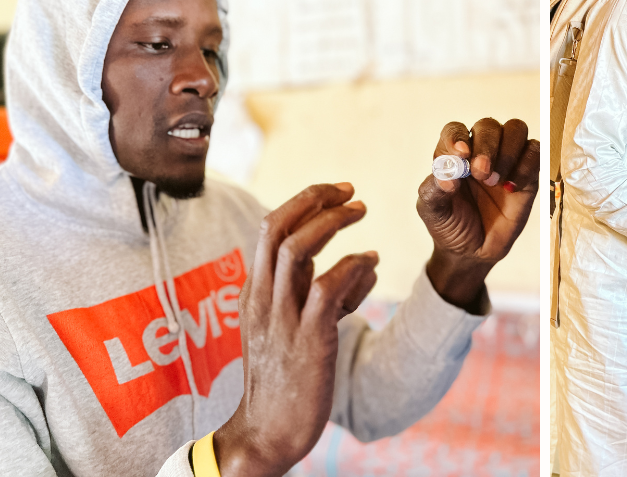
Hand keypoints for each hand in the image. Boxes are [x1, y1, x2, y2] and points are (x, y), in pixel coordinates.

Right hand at [215, 183, 377, 476]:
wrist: (264, 435)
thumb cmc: (283, 381)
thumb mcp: (291, 327)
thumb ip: (320, 293)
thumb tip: (364, 263)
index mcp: (254, 292)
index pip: (269, 228)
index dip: (304, 201)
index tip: (337, 192)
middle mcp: (262, 299)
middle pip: (276, 227)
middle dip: (315, 198)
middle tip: (352, 191)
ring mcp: (281, 319)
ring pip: (296, 249)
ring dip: (332, 222)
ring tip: (362, 211)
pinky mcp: (307, 342)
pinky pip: (327, 289)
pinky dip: (352, 267)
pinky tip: (372, 262)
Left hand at [417, 118, 539, 312]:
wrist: (471, 252)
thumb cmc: (449, 225)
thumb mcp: (432, 210)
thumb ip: (436, 189)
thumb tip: (449, 175)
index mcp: (454, 154)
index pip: (455, 130)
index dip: (458, 137)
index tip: (460, 154)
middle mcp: (480, 151)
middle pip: (488, 126)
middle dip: (486, 146)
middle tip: (481, 174)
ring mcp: (506, 161)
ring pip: (515, 130)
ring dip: (508, 151)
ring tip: (496, 181)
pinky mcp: (527, 175)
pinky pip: (536, 153)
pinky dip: (527, 164)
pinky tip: (513, 187)